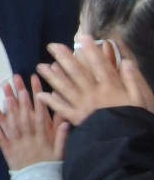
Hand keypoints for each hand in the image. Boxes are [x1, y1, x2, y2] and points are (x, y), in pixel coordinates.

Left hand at [0, 74, 67, 170]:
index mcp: (43, 136)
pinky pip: (1, 135)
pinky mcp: (8, 149)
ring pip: (12, 122)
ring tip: (4, 91)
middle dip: (19, 96)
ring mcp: (17, 142)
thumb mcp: (60, 152)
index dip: (37, 97)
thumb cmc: (49, 165)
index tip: (33, 83)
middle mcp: (29, 137)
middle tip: (15, 80)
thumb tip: (66, 119)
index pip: (39, 113)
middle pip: (23, 113)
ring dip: (8, 106)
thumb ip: (62, 136)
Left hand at [36, 37, 153, 125]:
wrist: (126, 142)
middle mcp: (93, 94)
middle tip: (51, 46)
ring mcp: (83, 106)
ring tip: (40, 66)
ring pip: (65, 88)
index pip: (99, 65)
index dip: (91, 50)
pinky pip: (62, 109)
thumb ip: (132, 80)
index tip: (82, 37)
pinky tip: (41, 93)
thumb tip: (127, 61)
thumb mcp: (138, 99)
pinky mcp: (77, 119)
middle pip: (76, 73)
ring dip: (51, 76)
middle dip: (63, 58)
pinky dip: (51, 101)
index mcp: (109, 88)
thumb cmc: (132, 119)